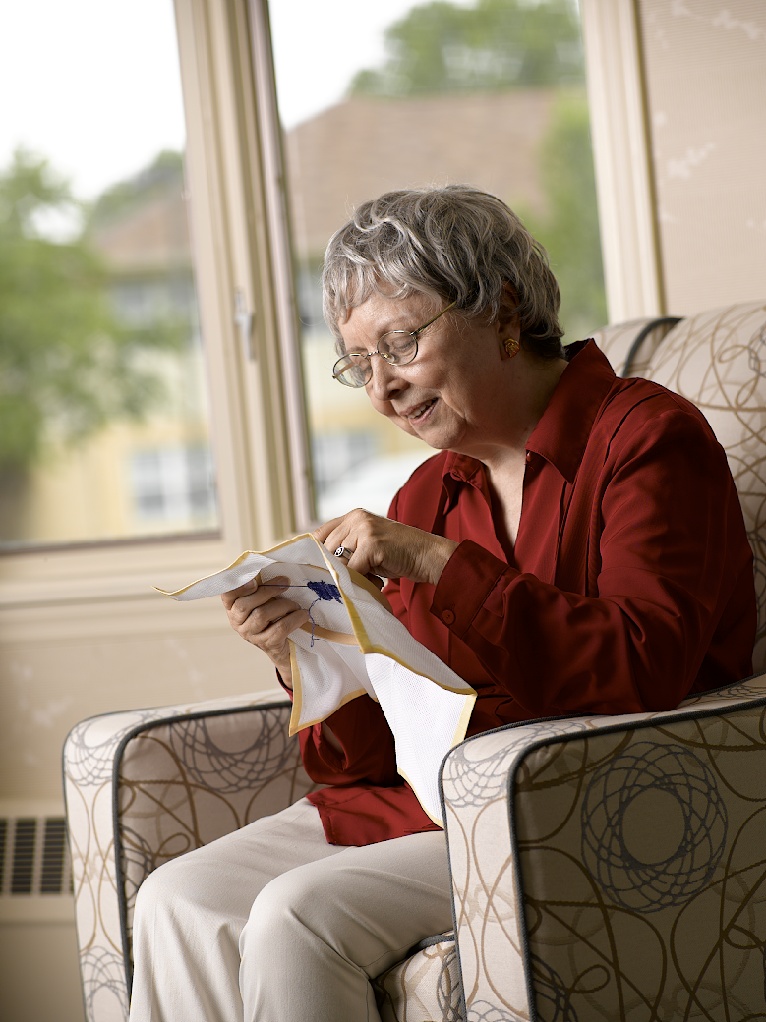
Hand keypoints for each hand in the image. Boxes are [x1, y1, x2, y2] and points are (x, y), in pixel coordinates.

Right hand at [220, 575, 308, 688]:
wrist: (283, 646)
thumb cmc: (273, 615)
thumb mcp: (264, 600)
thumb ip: (261, 587)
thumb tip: (272, 571)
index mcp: (233, 607)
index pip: (228, 595)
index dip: (238, 587)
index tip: (254, 580)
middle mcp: (237, 622)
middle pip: (244, 604)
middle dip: (268, 591)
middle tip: (286, 583)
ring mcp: (251, 635)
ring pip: (262, 615)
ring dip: (283, 605)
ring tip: (296, 605)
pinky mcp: (266, 644)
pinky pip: (279, 629)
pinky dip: (293, 619)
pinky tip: (302, 615)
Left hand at [313, 509, 456, 584]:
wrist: (429, 555)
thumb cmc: (400, 554)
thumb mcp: (369, 544)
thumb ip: (348, 547)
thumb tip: (321, 566)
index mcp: (354, 515)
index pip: (320, 534)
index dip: (319, 555)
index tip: (323, 571)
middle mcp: (357, 518)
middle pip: (326, 550)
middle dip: (337, 568)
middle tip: (361, 576)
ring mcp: (364, 529)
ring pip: (338, 561)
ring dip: (351, 576)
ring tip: (372, 577)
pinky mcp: (371, 544)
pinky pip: (352, 570)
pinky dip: (361, 581)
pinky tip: (377, 581)